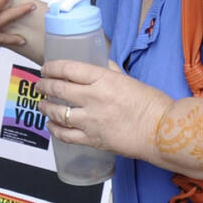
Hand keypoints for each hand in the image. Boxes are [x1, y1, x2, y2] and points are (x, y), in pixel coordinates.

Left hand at [38, 59, 169, 162]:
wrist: (162, 131)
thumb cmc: (151, 104)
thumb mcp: (127, 78)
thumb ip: (109, 70)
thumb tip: (97, 63)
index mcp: (103, 80)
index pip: (68, 69)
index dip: (51, 68)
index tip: (46, 68)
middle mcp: (93, 98)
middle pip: (57, 89)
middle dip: (43, 86)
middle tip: (40, 85)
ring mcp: (92, 120)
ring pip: (57, 112)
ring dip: (45, 107)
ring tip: (42, 104)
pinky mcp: (93, 140)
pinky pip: (65, 135)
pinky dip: (54, 130)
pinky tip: (51, 125)